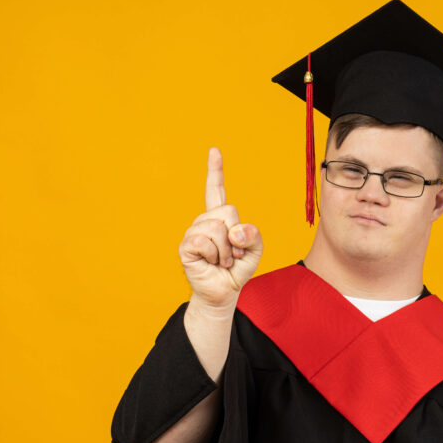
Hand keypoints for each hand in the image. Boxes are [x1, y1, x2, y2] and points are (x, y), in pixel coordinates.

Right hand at [178, 147, 262, 312]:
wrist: (224, 292)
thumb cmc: (238, 269)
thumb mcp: (255, 250)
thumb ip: (253, 235)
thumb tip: (234, 231)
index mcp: (220, 218)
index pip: (216, 190)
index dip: (215, 170)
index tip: (214, 150)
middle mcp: (204, 221)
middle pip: (229, 211)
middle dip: (237, 236)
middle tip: (233, 253)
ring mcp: (193, 232)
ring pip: (218, 228)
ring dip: (227, 250)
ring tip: (223, 260)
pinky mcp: (186, 246)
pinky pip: (206, 241)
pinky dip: (216, 255)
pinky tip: (212, 263)